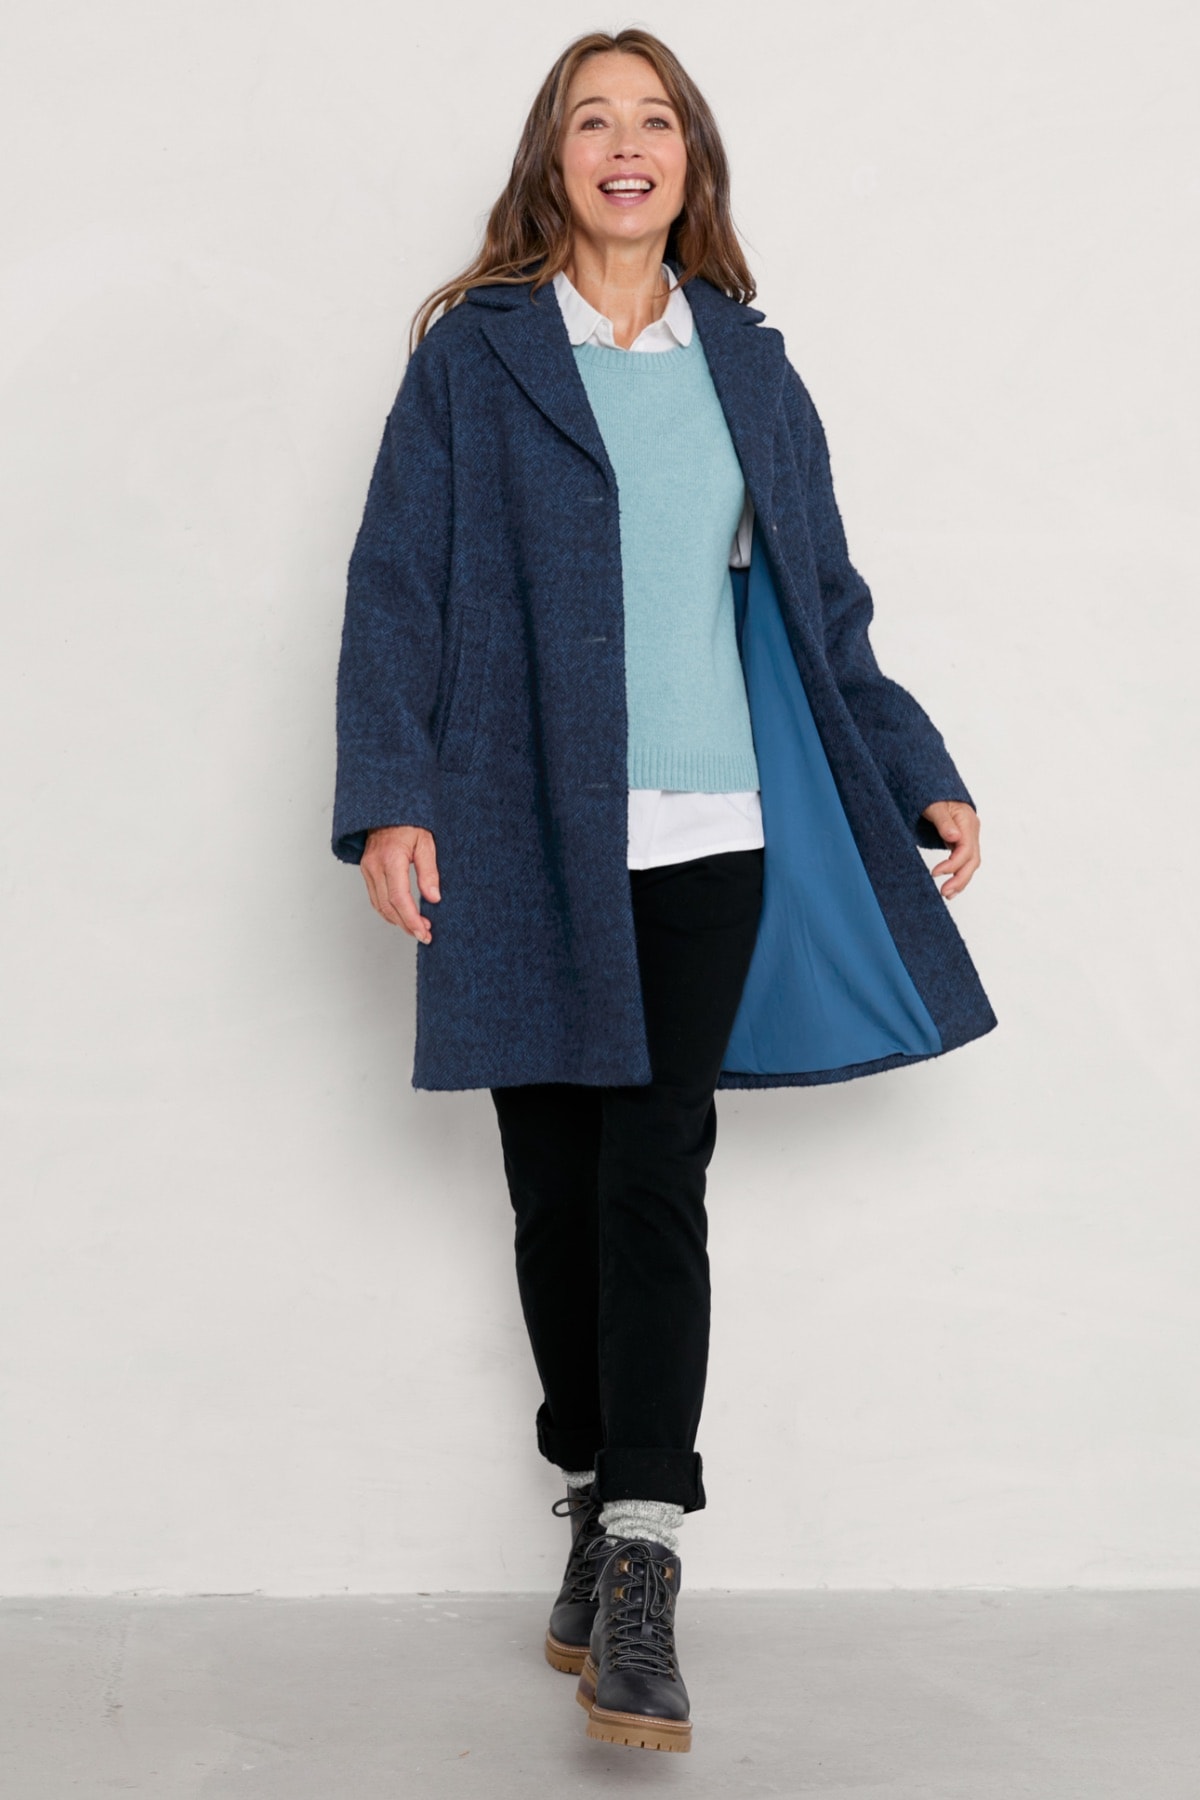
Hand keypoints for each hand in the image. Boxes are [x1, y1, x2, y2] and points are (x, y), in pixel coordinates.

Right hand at [361, 826, 440, 941]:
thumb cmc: (410, 822)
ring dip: (397, 921)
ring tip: (416, 928)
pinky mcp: (367, 870)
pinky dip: (388, 911)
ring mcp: (368, 868)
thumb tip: (433, 898)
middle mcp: (375, 866)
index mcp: (391, 859)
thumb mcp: (426, 843)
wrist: (389, 808)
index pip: (399, 898)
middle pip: (388, 907)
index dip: (411, 919)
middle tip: (424, 934)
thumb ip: (429, 872)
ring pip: (379, 905)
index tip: (424, 932)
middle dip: (406, 925)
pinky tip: (401, 916)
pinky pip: (375, 897)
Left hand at [922, 801, 980, 898]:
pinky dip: (959, 874)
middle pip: (972, 860)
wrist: (935, 790)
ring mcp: (969, 837)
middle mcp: (971, 830)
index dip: (952, 864)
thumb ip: (944, 821)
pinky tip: (951, 887)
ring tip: (947, 894)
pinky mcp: (962, 842)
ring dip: (961, 880)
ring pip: (971, 863)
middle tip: (944, 892)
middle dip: (960, 878)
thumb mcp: (934, 805)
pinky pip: (965, 861)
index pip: (965, 849)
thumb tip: (954, 837)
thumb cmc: (933, 795)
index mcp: (967, 821)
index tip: (935, 873)